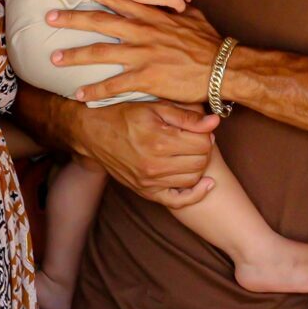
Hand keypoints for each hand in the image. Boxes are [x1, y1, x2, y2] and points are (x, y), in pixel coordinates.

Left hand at [50, 0, 226, 105]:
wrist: (221, 66)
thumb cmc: (208, 42)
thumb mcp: (191, 17)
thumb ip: (174, 9)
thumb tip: (171, 0)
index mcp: (150, 16)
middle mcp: (141, 32)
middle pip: (99, 22)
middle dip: (72, 19)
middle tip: (49, 18)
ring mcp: (142, 55)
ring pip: (100, 53)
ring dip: (75, 56)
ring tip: (54, 59)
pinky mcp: (146, 78)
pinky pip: (114, 86)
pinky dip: (95, 91)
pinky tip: (79, 96)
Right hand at [67, 100, 218, 206]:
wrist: (93, 133)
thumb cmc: (123, 115)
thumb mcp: (154, 107)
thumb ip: (186, 116)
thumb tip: (215, 122)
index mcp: (158, 140)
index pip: (202, 143)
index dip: (206, 133)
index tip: (201, 128)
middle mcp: (154, 165)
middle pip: (200, 162)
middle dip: (204, 149)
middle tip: (197, 139)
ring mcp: (149, 181)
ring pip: (193, 179)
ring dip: (198, 166)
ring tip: (191, 153)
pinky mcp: (145, 191)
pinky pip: (178, 200)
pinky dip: (195, 194)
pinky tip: (205, 183)